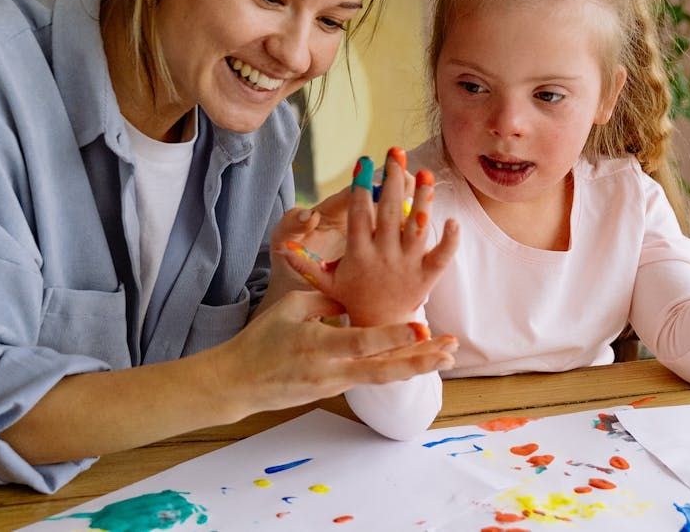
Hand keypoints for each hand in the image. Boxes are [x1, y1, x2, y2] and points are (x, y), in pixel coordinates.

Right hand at [214, 290, 457, 414]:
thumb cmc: (261, 339)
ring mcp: (335, 384)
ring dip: (415, 366)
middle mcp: (331, 371)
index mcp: (318, 346)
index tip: (422, 326)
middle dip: (419, 360)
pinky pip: (370, 377)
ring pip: (383, 377)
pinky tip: (417, 361)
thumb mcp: (290, 308)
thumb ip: (326, 302)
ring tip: (445, 358)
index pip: (363, 342)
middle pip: (384, 370)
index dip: (394, 335)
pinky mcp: (335, 389)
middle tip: (449, 351)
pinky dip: (395, 367)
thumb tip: (354, 300)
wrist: (239, 383)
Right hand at [281, 148, 459, 326]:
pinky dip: (449, 239)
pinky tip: (453, 219)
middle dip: (393, 181)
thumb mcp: (325, 283)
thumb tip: (282, 247)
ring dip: (423, 200)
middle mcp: (384, 256)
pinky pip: (441, 256)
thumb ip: (305, 263)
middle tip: (396, 153)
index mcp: (359, 254)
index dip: (361, 188)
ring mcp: (407, 265)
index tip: (364, 162)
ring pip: (417, 228)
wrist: (380, 329)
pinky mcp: (427, 277)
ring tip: (425, 173)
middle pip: (390, 213)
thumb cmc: (352, 299)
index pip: (360, 215)